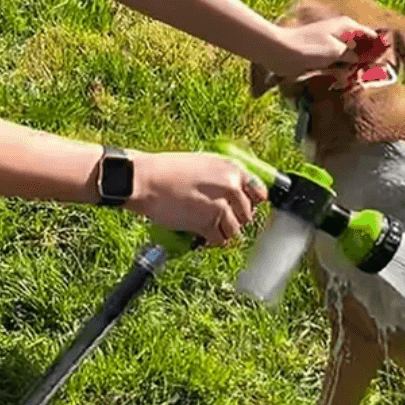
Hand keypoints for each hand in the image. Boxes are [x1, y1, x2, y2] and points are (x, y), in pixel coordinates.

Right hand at [124, 150, 267, 246]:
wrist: (145, 180)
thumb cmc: (167, 171)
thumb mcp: (203, 164)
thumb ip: (223, 178)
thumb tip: (236, 193)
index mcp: (232, 169)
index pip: (260, 193)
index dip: (251, 203)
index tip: (243, 208)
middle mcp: (231, 187)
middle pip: (247, 215)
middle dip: (235, 219)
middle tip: (218, 218)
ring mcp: (221, 206)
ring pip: (235, 230)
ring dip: (222, 231)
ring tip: (207, 226)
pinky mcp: (208, 224)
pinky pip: (220, 240)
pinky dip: (211, 240)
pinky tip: (201, 234)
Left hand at [264, 16, 378, 78]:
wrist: (281, 52)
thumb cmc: (309, 48)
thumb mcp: (335, 51)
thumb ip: (351, 55)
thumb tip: (360, 59)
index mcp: (347, 26)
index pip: (371, 34)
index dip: (380, 45)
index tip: (391, 56)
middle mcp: (341, 33)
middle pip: (361, 46)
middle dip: (369, 58)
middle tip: (378, 73)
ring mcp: (331, 44)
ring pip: (350, 56)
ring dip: (355, 67)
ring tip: (362, 77)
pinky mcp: (322, 55)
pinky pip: (339, 63)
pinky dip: (342, 70)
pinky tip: (345, 79)